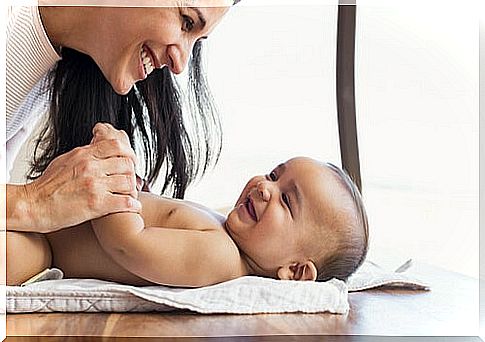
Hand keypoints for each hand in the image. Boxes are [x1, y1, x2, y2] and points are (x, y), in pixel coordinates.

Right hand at [10, 123, 141, 232]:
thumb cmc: (47, 187)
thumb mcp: (66, 160)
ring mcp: (94, 185)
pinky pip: (125, 202)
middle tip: (131, 182)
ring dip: (133, 190)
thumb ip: (85, 153)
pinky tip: (131, 207)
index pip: (117, 145)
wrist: (32, 206)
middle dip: (132, 173)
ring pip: (129, 182)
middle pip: (127, 164)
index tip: (130, 162)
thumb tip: (98, 144)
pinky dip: (133, 205)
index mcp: (84, 154)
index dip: (128, 153)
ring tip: (130, 196)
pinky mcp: (96, 204)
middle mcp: (91, 167)